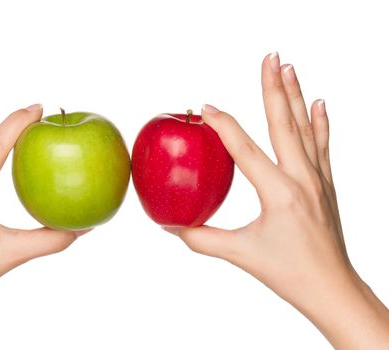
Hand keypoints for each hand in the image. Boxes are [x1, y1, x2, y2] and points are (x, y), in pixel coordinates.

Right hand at [165, 53, 388, 348]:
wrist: (332, 288)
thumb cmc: (289, 273)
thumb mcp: (241, 254)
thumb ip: (202, 238)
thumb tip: (172, 226)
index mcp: (278, 193)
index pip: (245, 149)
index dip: (224, 125)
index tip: (207, 108)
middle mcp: (301, 179)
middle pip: (284, 123)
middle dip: (274, 87)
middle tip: (270, 57)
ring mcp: (318, 179)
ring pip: (305, 128)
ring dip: (296, 95)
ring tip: (289, 68)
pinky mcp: (325, 185)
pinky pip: (323, 145)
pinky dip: (321, 122)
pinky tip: (320, 103)